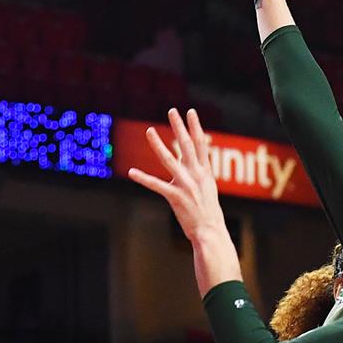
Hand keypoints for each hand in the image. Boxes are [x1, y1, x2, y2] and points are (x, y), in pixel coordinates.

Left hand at [127, 108, 228, 242]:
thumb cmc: (208, 213)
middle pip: (187, 145)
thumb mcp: (207, 189)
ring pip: (169, 160)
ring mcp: (186, 185)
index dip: (195, 127)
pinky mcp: (176, 197)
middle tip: (172, 111)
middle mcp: (196, 175)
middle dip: (179, 126)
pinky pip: (157, 185)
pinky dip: (143, 178)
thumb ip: (199, 174)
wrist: (210, 231)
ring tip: (149, 131)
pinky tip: (132, 172)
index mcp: (205, 172)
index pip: (201, 144)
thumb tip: (193, 164)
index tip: (190, 112)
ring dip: (157, 144)